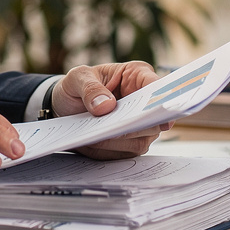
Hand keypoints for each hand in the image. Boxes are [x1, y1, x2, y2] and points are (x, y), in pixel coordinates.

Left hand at [55, 61, 171, 159]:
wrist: (67, 106)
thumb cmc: (78, 85)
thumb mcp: (77, 78)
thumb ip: (90, 88)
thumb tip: (106, 106)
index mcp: (137, 76)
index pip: (157, 86)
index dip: (162, 98)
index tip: (158, 108)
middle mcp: (144, 102)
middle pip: (154, 120)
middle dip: (136, 126)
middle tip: (116, 126)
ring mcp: (140, 126)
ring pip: (141, 141)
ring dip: (118, 141)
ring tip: (96, 135)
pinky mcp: (130, 144)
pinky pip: (126, 153)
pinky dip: (108, 150)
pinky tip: (92, 142)